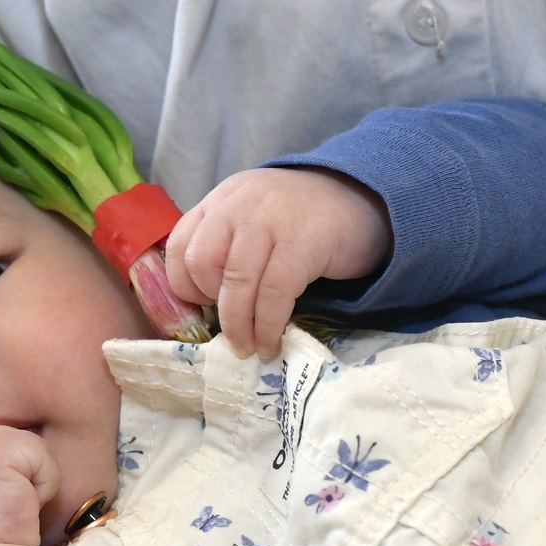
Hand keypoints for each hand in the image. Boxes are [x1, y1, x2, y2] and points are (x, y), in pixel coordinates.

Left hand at [164, 167, 391, 356]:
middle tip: (230, 326)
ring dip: (239, 326)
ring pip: (237, 283)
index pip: (180, 244)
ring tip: (248, 348)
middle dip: (212, 305)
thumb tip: (202, 302)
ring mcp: (271, 221)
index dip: (184, 285)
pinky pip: (273, 295)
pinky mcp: (303, 243)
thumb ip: (226, 242)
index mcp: (223, 199)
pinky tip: (270, 342)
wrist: (365, 198)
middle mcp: (241, 204)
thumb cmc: (304, 219)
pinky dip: (267, 326)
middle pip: (202, 263)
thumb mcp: (254, 215)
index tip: (204, 307)